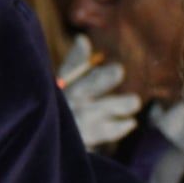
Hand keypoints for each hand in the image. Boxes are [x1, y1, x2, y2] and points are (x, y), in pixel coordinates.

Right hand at [56, 35, 140, 149]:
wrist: (49, 143)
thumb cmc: (64, 109)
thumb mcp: (68, 85)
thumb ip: (75, 63)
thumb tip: (82, 39)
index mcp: (61, 85)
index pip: (69, 68)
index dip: (76, 56)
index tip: (83, 42)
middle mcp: (65, 102)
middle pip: (83, 88)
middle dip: (101, 79)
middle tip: (119, 70)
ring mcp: (71, 122)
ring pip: (93, 112)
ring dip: (115, 106)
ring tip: (135, 102)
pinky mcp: (79, 141)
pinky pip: (98, 134)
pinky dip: (115, 129)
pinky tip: (131, 123)